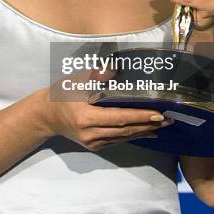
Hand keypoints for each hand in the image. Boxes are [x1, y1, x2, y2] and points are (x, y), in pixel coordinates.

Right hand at [42, 70, 173, 150]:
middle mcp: (90, 133)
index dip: (140, 116)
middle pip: (125, 130)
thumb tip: (115, 67)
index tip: (157, 113)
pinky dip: (133, 135)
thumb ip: (95, 75)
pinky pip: (117, 140)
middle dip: (148, 124)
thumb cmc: (61, 94)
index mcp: (86, 117)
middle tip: (169, 119)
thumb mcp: (75, 80)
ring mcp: (92, 142)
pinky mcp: (94, 145)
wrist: (45, 116)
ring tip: (162, 125)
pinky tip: (146, 132)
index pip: (119, 117)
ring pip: (123, 137)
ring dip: (144, 131)